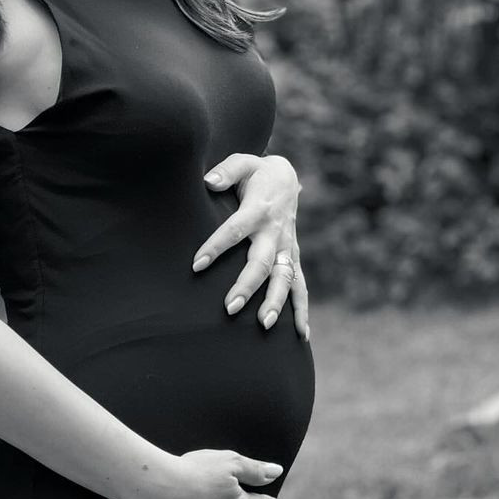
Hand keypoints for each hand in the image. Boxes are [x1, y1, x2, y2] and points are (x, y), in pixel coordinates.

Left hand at [192, 153, 309, 339]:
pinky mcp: (293, 257)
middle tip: (230, 308)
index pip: (235, 230)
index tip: (196, 265)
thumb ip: (225, 171)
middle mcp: (275, 231)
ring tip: (264, 325)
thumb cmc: (256, 173)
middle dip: (247, 286)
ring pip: (284, 278)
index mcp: (258, 209)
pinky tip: (302, 336)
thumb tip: (208, 181)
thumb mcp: (242, 162)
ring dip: (276, 302)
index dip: (216, 246)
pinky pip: (299, 285)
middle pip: (262, 262)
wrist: (286, 178)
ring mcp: (287, 246)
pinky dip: (302, 310)